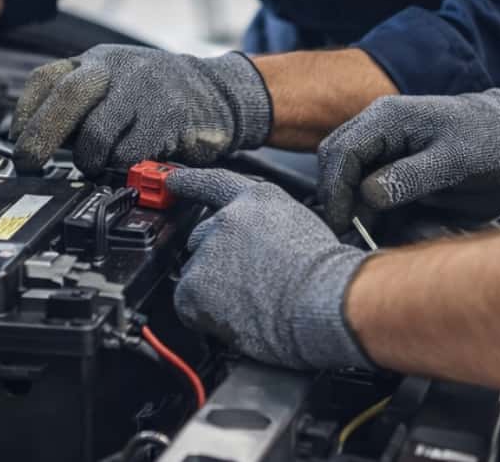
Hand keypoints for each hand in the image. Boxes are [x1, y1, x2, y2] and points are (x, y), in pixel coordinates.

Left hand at [10, 47, 271, 173]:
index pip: (47, 79)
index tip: (15, 141)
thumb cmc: (157, 96)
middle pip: (66, 96)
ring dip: (89, 160)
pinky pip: (129, 153)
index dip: (25, 112)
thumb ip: (80, 108)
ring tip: (97, 164)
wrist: (218, 92)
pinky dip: (122, 166)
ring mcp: (142, 89)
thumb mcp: (114, 87)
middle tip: (29, 163)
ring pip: (96, 133)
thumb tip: (37, 143)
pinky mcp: (166, 116)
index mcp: (96, 61)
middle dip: (41, 136)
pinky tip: (130, 161)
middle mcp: (116, 69)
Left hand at [167, 169, 370, 371]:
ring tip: (249, 303)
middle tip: (244, 281)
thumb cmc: (327, 276)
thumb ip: (268, 225)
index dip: (190, 182)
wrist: (326, 303)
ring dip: (213, 288)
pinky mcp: (194, 285)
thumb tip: (256, 242)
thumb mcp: (302, 227)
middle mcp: (228, 218)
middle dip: (215, 258)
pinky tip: (235, 318)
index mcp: (257, 200)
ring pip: (196, 272)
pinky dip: (204, 315)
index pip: (214, 183)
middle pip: (201, 235)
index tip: (172, 181)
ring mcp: (208, 250)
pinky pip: (188, 303)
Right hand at [317, 90, 499, 230]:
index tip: (342, 223)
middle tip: (346, 229)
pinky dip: (361, 196)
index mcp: (388, 116)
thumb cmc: (485, 142)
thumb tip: (368, 196)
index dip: (336, 189)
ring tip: (360, 230)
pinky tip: (372, 220)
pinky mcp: (392, 151)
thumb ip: (409, 178)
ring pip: (346, 165)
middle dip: (335, 193)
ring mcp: (384, 135)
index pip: (342, 151)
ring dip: (347, 197)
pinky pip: (363, 172)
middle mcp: (378, 121)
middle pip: (335, 155)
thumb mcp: (452, 162)